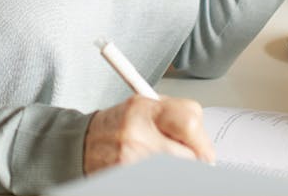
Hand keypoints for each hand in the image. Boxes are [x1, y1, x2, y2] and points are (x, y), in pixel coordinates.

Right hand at [83, 96, 214, 174]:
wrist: (82, 143)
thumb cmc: (118, 125)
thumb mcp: (144, 107)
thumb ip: (175, 118)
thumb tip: (204, 145)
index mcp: (145, 108)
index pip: (190, 121)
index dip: (202, 141)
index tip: (205, 152)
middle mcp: (137, 131)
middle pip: (188, 154)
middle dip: (193, 161)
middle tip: (187, 161)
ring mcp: (130, 157)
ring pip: (177, 171)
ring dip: (177, 171)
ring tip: (163, 162)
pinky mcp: (125, 174)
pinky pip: (161, 180)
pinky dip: (162, 178)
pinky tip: (150, 170)